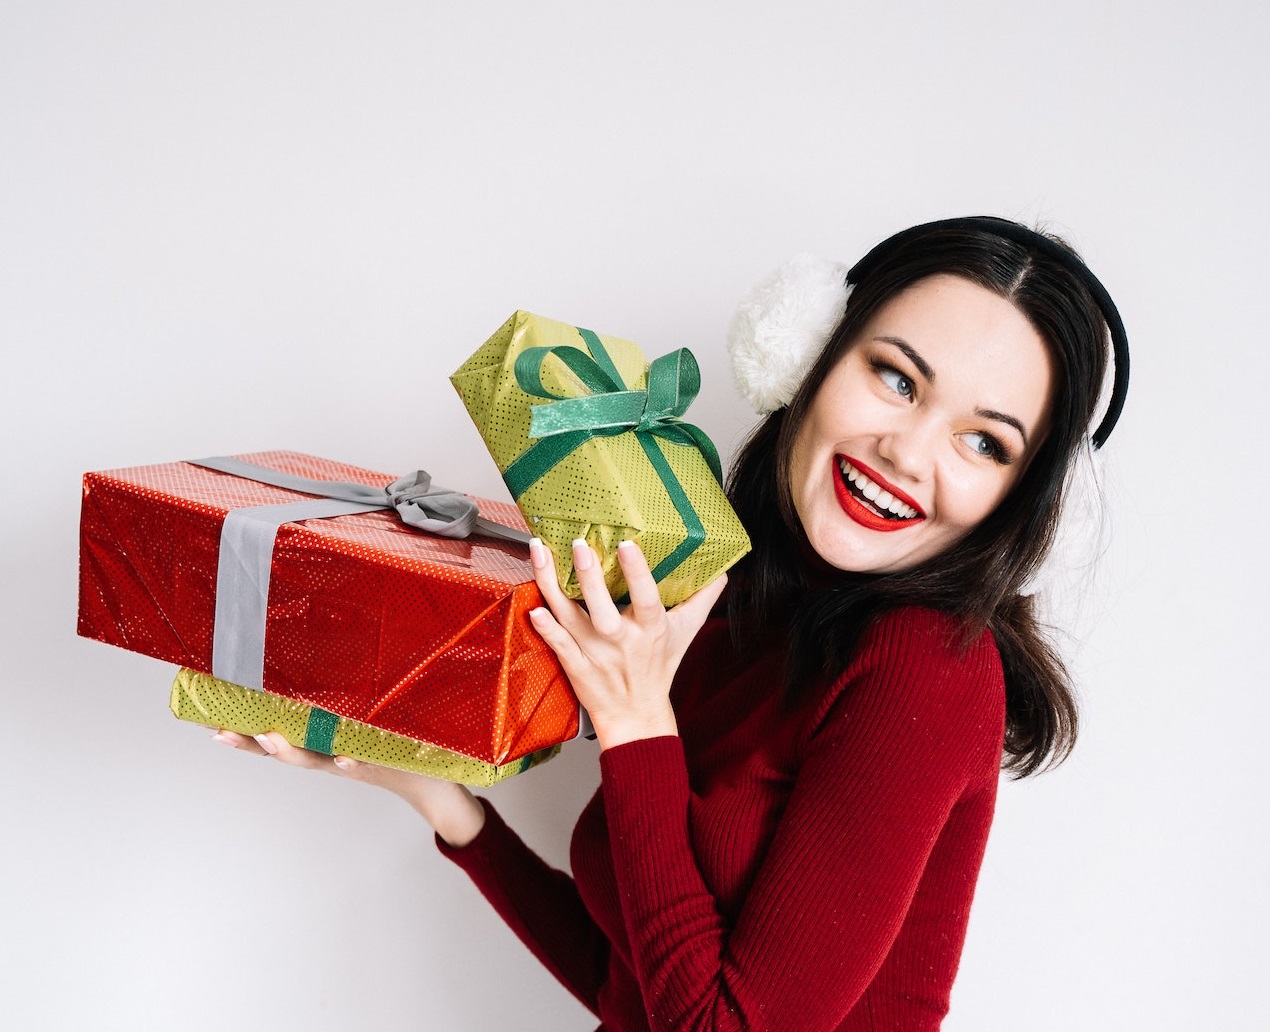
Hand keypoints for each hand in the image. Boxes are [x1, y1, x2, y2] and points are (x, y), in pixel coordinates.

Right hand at [209, 730, 485, 846]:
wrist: (436, 786)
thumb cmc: (398, 750)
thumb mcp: (365, 725)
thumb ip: (345, 705)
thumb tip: (325, 664)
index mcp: (326, 748)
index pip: (280, 740)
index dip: (247, 736)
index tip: (212, 724)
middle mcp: (335, 759)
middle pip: (289, 753)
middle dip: (257, 744)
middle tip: (226, 732)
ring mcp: (358, 763)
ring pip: (320, 760)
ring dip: (295, 752)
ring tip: (271, 740)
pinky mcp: (388, 766)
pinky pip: (368, 764)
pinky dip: (353, 763)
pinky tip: (340, 759)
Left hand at [527, 537, 726, 750]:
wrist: (636, 715)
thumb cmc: (659, 667)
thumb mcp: (686, 632)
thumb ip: (702, 599)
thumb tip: (723, 571)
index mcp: (650, 629)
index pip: (646, 598)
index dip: (637, 573)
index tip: (626, 545)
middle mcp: (622, 641)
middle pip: (602, 610)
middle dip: (589, 578)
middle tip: (579, 545)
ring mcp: (596, 654)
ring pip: (570, 618)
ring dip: (551, 586)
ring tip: (539, 553)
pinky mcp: (576, 665)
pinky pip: (558, 645)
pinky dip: (545, 628)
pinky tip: (532, 607)